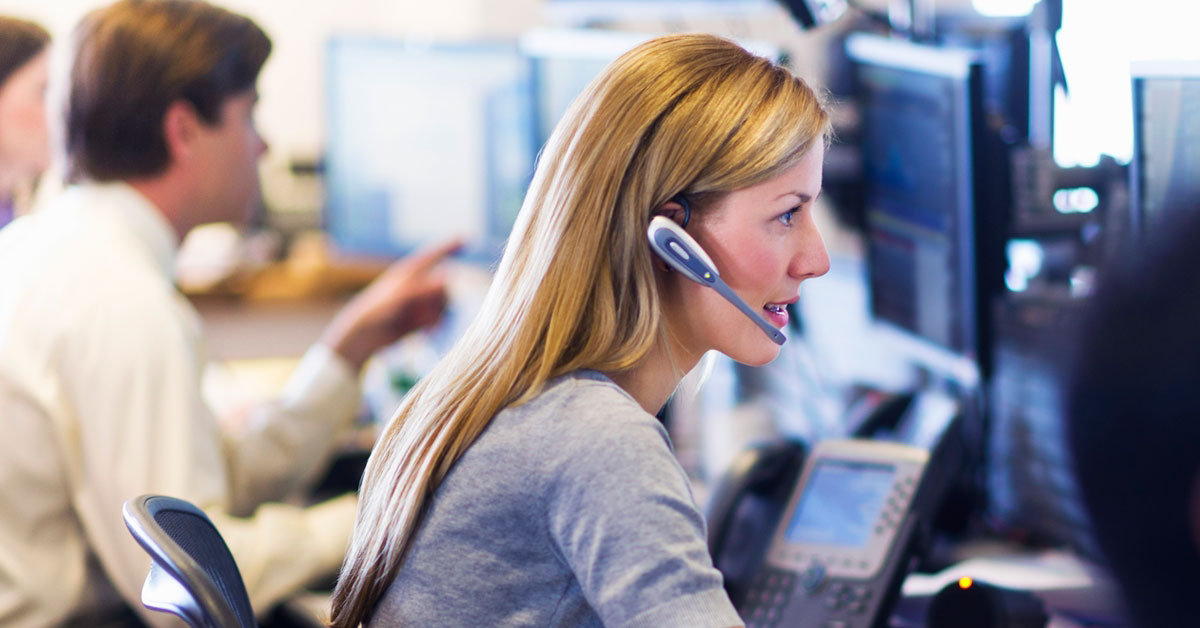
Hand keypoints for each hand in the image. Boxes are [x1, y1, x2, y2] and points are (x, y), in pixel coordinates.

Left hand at [321, 239, 461, 370]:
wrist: (366, 334)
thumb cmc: (378, 309)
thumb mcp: (401, 296)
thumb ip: (425, 287)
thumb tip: (447, 277)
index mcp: (412, 271)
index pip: (435, 254)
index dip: (451, 246)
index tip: (466, 237)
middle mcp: (420, 284)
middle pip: (446, 287)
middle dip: (440, 301)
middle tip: (422, 312)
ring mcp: (422, 301)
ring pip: (446, 306)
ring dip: (437, 316)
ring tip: (418, 324)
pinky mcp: (423, 318)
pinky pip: (441, 320)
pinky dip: (436, 327)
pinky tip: (424, 334)